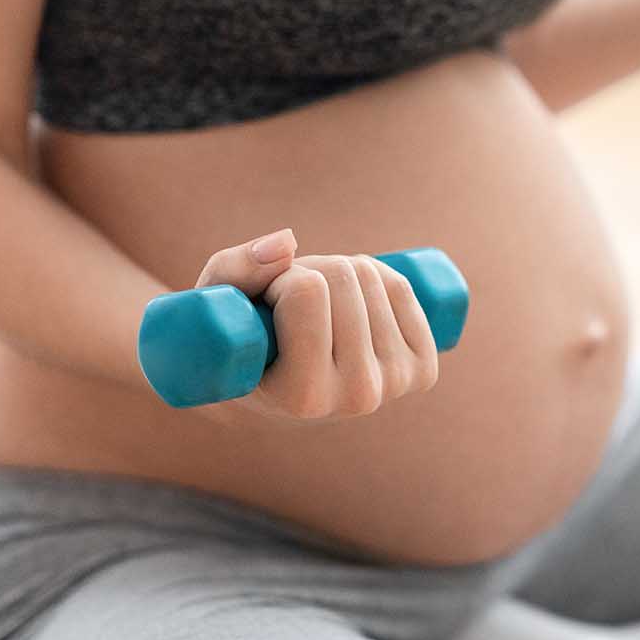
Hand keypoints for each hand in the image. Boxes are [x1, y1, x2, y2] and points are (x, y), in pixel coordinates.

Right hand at [191, 228, 440, 420]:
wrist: (280, 391)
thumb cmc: (239, 341)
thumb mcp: (217, 305)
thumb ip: (236, 268)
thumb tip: (288, 242)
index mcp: (302, 397)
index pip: (307, 292)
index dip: (281, 279)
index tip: (267, 303)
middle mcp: (355, 397)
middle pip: (345, 278)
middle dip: (311, 269)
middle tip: (290, 300)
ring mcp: (394, 385)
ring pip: (373, 278)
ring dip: (341, 271)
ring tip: (317, 305)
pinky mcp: (422, 370)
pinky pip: (404, 288)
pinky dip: (378, 274)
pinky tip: (354, 299)